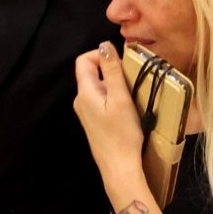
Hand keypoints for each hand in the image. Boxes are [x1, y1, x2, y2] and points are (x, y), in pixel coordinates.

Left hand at [71, 43, 146, 182]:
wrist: (119, 168)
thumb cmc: (122, 134)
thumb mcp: (121, 98)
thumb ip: (112, 71)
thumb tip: (105, 45)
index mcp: (84, 92)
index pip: (84, 60)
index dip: (101, 55)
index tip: (121, 64)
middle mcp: (81, 101)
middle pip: (91, 73)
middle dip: (111, 70)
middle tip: (131, 80)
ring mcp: (86, 113)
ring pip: (98, 87)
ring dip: (115, 85)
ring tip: (131, 94)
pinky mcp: (94, 122)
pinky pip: (101, 100)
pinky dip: (114, 97)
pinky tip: (127, 108)